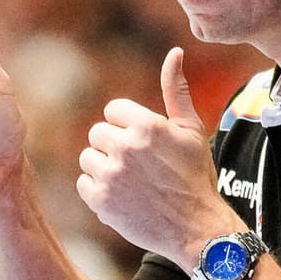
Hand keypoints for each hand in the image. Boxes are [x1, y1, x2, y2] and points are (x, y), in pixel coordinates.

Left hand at [75, 47, 233, 261]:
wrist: (196, 227)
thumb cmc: (196, 175)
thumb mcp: (191, 130)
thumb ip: (176, 90)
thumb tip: (175, 52)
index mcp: (147, 126)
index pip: (113, 111)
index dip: (129, 127)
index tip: (145, 145)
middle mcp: (126, 148)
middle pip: (97, 133)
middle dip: (114, 146)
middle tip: (138, 165)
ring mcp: (110, 175)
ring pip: (88, 158)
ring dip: (104, 168)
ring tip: (131, 182)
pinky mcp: (100, 201)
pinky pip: (84, 184)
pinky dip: (99, 191)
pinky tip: (123, 197)